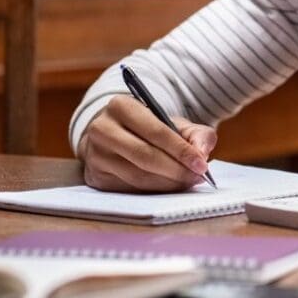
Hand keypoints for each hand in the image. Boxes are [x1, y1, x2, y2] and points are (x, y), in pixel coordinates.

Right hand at [77, 95, 217, 191]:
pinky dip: (153, 191)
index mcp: (121, 106)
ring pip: (137, 176)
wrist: (113, 135)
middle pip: (145, 156)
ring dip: (167, 183)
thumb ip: (196, 133)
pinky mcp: (95, 178)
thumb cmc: (148, 128)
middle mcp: (102, 129)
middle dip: (176, 170)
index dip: (181, 150)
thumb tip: (202, 152)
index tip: (202, 164)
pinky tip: (169, 187)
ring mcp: (95, 156)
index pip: (156, 131)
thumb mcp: (172, 122)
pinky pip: (129, 189)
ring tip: (187, 182)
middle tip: (197, 177)